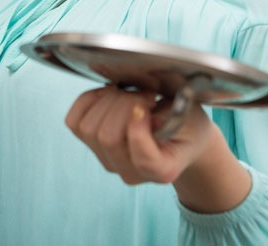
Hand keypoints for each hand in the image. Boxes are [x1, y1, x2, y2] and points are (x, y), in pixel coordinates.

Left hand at [65, 85, 251, 212]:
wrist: (182, 137)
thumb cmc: (188, 125)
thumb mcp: (192, 116)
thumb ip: (171, 115)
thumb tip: (137, 111)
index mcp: (163, 170)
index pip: (143, 159)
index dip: (139, 128)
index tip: (148, 103)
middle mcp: (131, 173)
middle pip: (108, 137)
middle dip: (124, 103)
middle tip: (145, 95)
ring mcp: (109, 162)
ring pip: (89, 128)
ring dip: (108, 100)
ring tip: (130, 95)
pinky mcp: (93, 148)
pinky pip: (75, 122)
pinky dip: (89, 100)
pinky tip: (110, 95)